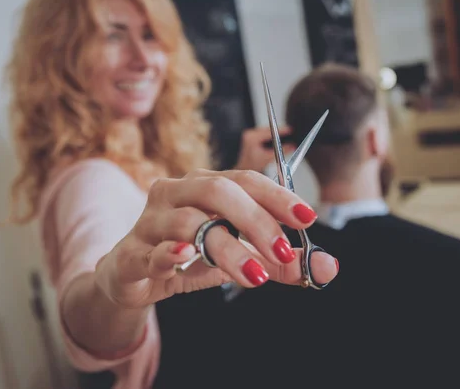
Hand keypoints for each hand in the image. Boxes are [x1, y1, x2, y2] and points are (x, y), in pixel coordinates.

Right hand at [94, 169, 337, 308]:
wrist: (132, 279)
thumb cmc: (188, 257)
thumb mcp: (239, 257)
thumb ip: (279, 261)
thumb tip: (328, 267)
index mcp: (204, 186)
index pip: (245, 180)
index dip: (277, 195)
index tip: (307, 217)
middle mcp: (177, 193)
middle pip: (219, 191)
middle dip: (256, 220)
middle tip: (283, 252)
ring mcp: (150, 221)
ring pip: (189, 222)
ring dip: (226, 247)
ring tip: (254, 275)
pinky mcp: (131, 254)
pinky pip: (150, 251)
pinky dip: (169, 253)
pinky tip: (185, 257)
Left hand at [234, 126, 295, 171]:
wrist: (244, 169)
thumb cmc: (252, 165)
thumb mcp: (269, 158)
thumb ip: (281, 151)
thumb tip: (292, 146)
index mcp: (252, 138)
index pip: (270, 132)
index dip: (281, 131)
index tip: (289, 130)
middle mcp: (249, 135)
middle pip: (267, 129)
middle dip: (278, 131)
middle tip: (289, 131)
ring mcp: (248, 135)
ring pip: (265, 130)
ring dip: (274, 133)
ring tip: (283, 133)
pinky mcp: (249, 136)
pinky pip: (262, 133)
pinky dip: (269, 135)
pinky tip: (274, 137)